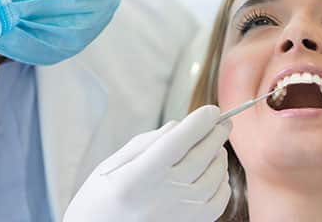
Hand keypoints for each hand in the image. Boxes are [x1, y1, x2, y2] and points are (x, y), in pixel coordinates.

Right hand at [64, 105, 231, 221]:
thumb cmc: (99, 201)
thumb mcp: (110, 166)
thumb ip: (146, 143)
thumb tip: (180, 126)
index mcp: (136, 177)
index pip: (177, 142)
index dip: (199, 122)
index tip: (211, 110)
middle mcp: (160, 197)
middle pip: (201, 157)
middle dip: (216, 134)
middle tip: (223, 122)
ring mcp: (177, 215)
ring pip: (214, 178)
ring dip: (220, 157)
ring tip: (217, 147)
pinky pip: (218, 202)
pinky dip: (222, 183)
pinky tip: (216, 173)